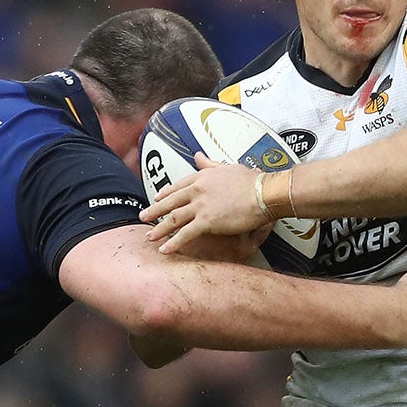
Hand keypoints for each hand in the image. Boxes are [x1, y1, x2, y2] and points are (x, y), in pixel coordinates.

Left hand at [143, 155, 276, 253]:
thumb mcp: (228, 167)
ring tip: (149, 237)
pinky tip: (164, 250)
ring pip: (173, 218)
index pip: (179, 186)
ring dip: (159, 229)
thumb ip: (210, 163)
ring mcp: (200, 206)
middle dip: (155, 211)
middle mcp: (197, 190)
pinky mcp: (207, 221)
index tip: (157, 198)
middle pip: (171, 202)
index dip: (166, 193)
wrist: (264, 193)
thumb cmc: (252, 181)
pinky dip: (173, 243)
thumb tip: (198, 155)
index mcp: (203, 176)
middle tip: (143, 217)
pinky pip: (185, 234)